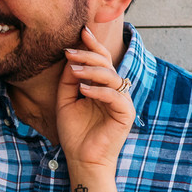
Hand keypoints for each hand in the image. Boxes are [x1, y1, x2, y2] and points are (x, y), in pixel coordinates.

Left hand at [56, 26, 134, 171]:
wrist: (82, 159)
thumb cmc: (74, 132)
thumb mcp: (65, 100)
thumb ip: (68, 80)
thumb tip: (71, 56)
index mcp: (101, 86)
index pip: (100, 60)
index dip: (92, 45)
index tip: (81, 31)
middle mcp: (114, 91)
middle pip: (106, 63)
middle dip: (88, 54)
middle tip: (70, 51)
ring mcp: (121, 101)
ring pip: (111, 77)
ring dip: (91, 70)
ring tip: (74, 71)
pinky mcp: (125, 113)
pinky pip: (114, 96)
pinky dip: (98, 91)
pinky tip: (83, 90)